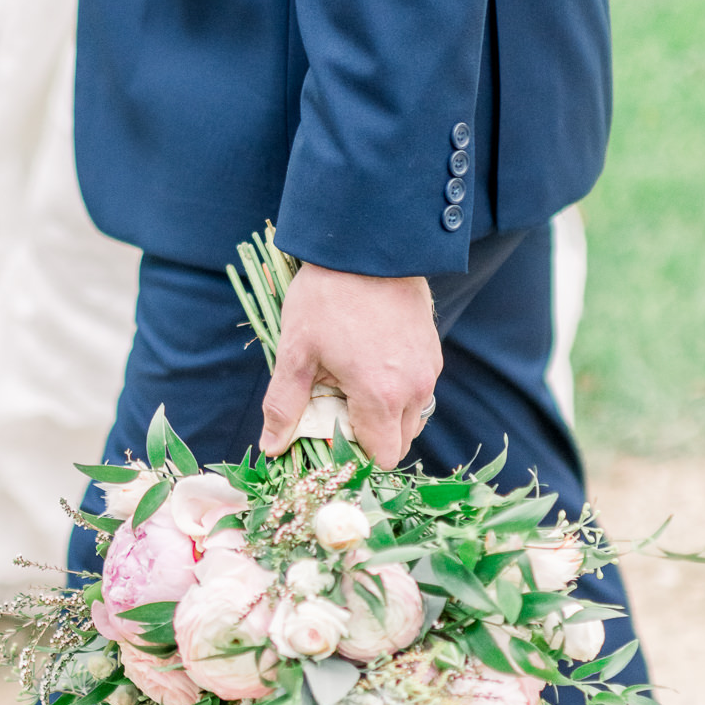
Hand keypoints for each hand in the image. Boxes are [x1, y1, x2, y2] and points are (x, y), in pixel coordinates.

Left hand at [259, 264, 442, 469]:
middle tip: (336, 411)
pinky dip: (397, 392)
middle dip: (369, 439)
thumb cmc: (326, 297)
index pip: (381, 458)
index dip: (354, 457)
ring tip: (352, 386)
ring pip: (411, 417)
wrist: (367, 246)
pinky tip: (370, 366)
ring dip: (384, 416)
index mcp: (381, 396)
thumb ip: (284, 405)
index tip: (328, 440)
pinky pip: (418, 390)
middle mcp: (414, 389)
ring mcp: (428, 370)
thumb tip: (271, 447)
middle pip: (398, 443)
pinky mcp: (433, 352)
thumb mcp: (295, 351)